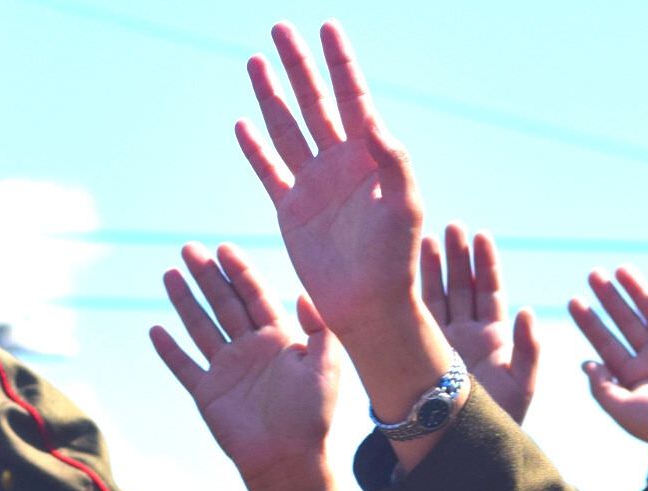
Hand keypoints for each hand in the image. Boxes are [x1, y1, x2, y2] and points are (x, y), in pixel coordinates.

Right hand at [152, 243, 339, 490]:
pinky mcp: (208, 394)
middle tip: (189, 248)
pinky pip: (184, 367)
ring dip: (185, 302)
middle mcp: (249, 350)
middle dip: (207, 276)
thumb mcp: (326, 365)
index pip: (255, 296)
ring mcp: (226, 370)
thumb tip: (304, 292)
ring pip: (201, 327)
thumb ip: (319, 327)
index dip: (240, 272)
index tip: (224, 248)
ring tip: (170, 273)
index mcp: (278, 339)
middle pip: (224, 304)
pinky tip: (155, 329)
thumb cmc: (313, 415)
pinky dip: (169, 350)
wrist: (289, 459)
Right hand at [238, 23, 424, 347]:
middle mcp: (340, 163)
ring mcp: (313, 185)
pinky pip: (269, 171)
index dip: (340, 62)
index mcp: (370, 156)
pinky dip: (255, 149)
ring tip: (256, 60)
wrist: (370, 305)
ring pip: (287, 128)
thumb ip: (394, 161)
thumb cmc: (397, 259)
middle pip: (314, 102)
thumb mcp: (405, 205)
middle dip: (298, 65)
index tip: (328, 27)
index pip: (352, 97)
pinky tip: (242, 123)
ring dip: (271, 95)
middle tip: (281, 28)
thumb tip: (373, 123)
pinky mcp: (291, 211)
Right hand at [422, 226, 538, 424]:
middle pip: (462, 285)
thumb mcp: (522, 385)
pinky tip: (407, 268)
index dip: (485, 263)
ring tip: (428, 238)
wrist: (464, 449)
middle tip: (452, 227)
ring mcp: (441, 341)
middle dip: (457, 256)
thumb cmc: (499, 422)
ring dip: (433, 267)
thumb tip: (526, 311)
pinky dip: (413, 292)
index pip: (489, 290)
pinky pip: (417, 316)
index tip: (481, 235)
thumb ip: (528, 348)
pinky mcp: (421, 351)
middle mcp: (467, 334)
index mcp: (495, 337)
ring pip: (438, 296)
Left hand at [567, 268, 647, 443]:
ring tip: (620, 268)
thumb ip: (603, 389)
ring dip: (638, 291)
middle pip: (628, 325)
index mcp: (637, 380)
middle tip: (592, 273)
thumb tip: (588, 365)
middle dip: (610, 299)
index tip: (573, 300)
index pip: (607, 347)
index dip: (590, 324)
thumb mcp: (626, 411)